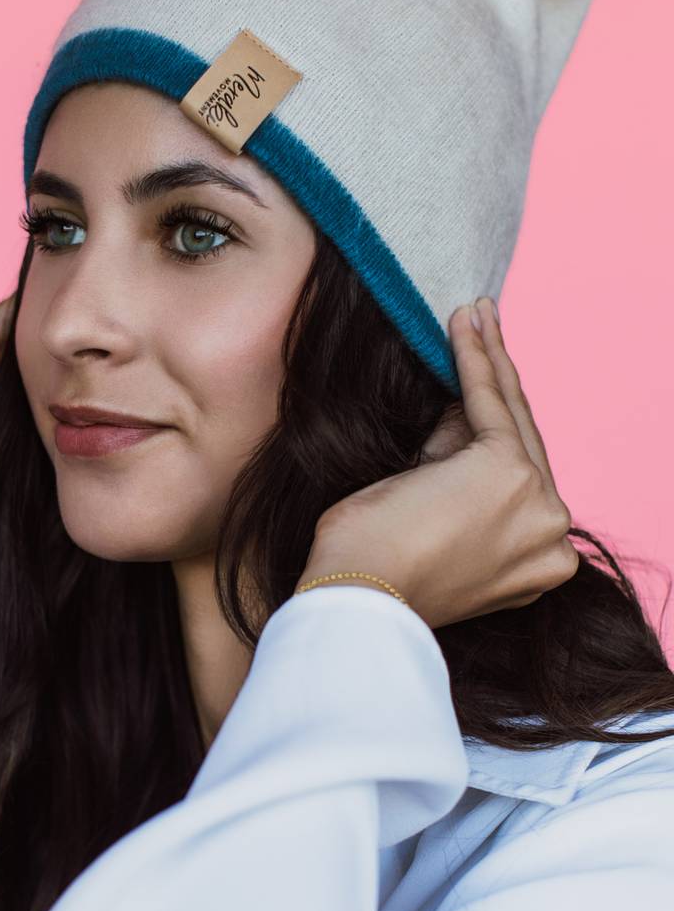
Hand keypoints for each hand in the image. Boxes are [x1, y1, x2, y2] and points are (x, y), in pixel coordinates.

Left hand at [302, 296, 579, 630]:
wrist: (358, 596)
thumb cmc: (372, 569)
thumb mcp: (428, 518)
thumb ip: (455, 473)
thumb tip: (456, 408)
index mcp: (538, 561)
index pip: (517, 474)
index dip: (497, 420)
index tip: (484, 372)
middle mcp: (551, 536)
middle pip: (521, 441)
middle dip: (498, 376)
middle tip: (483, 321)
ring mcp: (538, 504)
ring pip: (508, 419)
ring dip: (489, 358)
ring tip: (473, 313)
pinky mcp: (509, 472)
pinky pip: (490, 402)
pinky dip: (476, 358)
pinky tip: (466, 322)